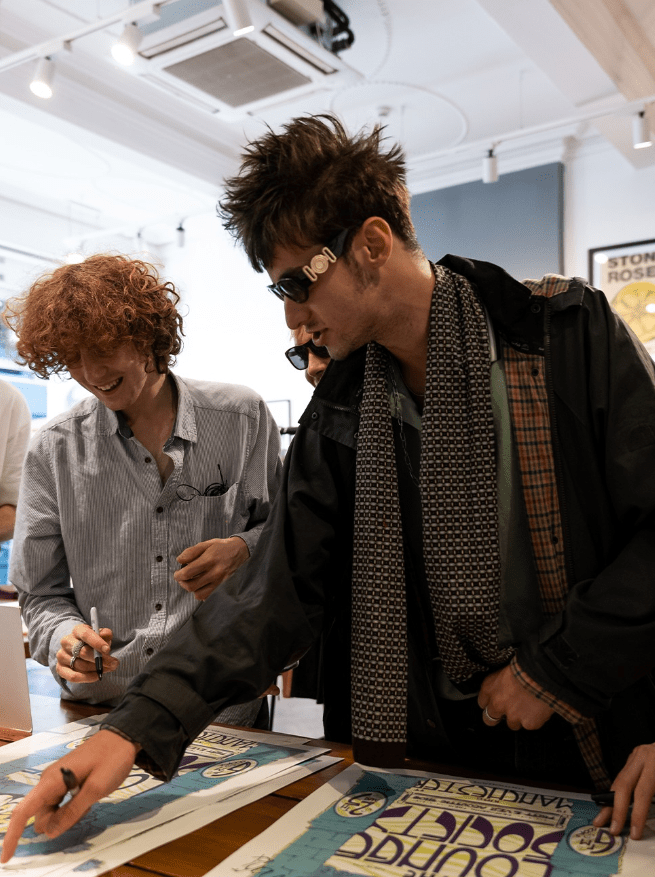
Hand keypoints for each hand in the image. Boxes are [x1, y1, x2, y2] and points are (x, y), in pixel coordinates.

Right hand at [0, 729, 138, 862]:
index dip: (12, 836)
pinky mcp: (65, 781)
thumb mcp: (96, 788)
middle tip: (87, 804)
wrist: (122, 736)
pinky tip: (88, 796)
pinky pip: (61, 804)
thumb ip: (72, 812)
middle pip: (40, 816)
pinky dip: (72, 807)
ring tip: (91, 797)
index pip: (23, 812)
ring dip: (67, 814)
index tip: (6, 858)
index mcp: (51, 781)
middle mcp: (48, 781)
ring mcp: (56, 780)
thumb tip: (49, 832)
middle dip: (57, 822)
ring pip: (52, 812)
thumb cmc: (111, 758)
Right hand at [56, 624, 118, 682]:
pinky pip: (73, 676)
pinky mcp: (60, 668)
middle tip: (114, 663)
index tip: (108, 650)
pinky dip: (87, 678)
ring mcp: (61, 655)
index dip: (97, 642)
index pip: (86, 634)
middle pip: (82, 652)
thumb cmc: (93, 641)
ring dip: (96, 669)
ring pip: (80, 665)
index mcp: (77, 630)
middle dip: (100, 659)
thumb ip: (105, 634)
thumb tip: (106, 635)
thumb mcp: (100, 635)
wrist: (79, 649)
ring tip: (109, 668)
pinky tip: (97, 676)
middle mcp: (66, 642)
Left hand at [174, 536, 248, 600]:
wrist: (239, 551)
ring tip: (192, 581)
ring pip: (199, 594)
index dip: (178, 575)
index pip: (188, 573)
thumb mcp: (206, 544)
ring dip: (192, 589)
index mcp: (209, 560)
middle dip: (182, 583)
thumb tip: (179, 560)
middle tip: (182, 577)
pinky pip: (207, 596)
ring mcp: (219, 582)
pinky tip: (201, 584)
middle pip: (191, 586)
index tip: (177, 573)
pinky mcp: (222, 587)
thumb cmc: (222, 547)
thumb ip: (191, 552)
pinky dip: (201, 592)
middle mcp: (215, 573)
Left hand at [478, 665, 554, 729]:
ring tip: (528, 707)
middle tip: (508, 709)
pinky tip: (538, 709)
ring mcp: (512, 716)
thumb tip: (505, 686)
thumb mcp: (505, 670)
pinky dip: (534, 719)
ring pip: (512, 724)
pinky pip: (529, 725)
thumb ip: (501, 683)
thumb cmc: (525, 667)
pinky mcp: (528, 724)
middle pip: (489, 718)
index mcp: (489, 688)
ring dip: (518, 718)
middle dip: (497, 716)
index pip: (482, 702)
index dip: (490, 702)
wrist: (542, 675)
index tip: (495, 700)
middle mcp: (497, 704)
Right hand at [593, 743, 654, 839]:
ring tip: (602, 819)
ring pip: (619, 780)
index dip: (637, 814)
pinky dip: (617, 793)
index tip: (635, 833)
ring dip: (610, 802)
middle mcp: (642, 757)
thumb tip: (648, 817)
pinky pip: (623, 777)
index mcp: (654, 763)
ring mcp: (636, 755)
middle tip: (613, 829)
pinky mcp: (633, 758)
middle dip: (616, 809)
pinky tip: (611, 806)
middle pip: (623, 784)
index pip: (642, 792)